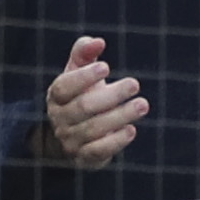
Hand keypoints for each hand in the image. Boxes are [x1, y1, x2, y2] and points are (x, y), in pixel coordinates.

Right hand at [37, 35, 146, 168]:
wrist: (71, 137)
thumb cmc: (79, 95)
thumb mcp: (78, 71)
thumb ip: (84, 52)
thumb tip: (98, 42)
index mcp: (56, 96)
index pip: (64, 86)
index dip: (83, 77)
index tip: (106, 66)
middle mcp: (59, 119)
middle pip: (83, 107)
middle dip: (111, 95)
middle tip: (135, 84)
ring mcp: (70, 140)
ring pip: (94, 129)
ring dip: (120, 116)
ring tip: (142, 104)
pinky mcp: (84, 158)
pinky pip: (98, 151)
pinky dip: (116, 141)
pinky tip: (131, 130)